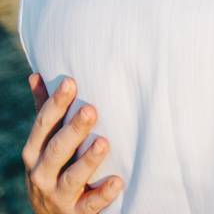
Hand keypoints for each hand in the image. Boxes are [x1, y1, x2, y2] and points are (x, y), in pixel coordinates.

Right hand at [21, 74, 123, 213]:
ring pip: (72, 177)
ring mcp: (58, 195)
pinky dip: (103, 194)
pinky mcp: (75, 213)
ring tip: (104, 141)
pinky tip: (117, 181)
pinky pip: (90, 204)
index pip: (43, 125)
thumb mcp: (44, 143)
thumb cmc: (53, 168)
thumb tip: (36, 75)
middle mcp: (41, 174)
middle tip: (91, 109)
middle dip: (73, 129)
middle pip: (57, 149)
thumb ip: (44, 112)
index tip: (71, 82)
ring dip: (88, 160)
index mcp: (35, 152)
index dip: (55, 104)